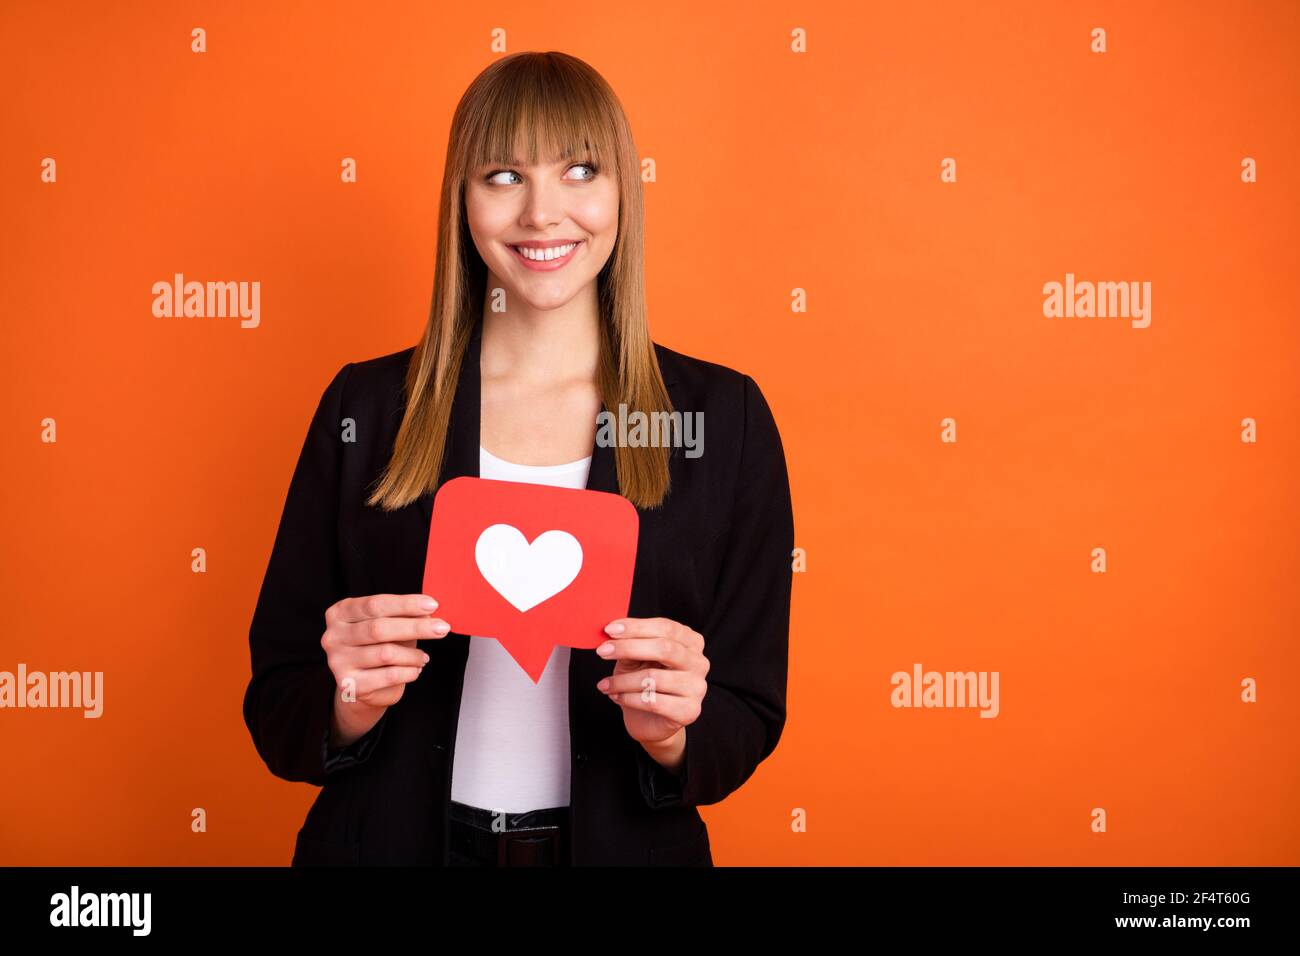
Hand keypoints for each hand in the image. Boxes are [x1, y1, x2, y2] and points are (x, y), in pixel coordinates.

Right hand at [321, 593, 448, 747]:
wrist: (363, 686)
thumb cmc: (378, 647)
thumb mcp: (390, 626)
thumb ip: (404, 617)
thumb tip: (429, 613)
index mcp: (340, 613)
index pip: (375, 604)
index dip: (406, 604)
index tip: (432, 605)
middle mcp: (333, 636)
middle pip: (379, 628)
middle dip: (415, 627)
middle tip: (442, 628)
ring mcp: (337, 661)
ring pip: (385, 653)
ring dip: (413, 655)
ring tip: (424, 657)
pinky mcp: (349, 685)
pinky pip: (388, 676)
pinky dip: (409, 672)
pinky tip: (415, 670)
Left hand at [595, 617, 708, 768]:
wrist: (649, 720)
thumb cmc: (643, 682)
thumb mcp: (635, 658)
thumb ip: (631, 643)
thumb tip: (613, 632)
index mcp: (691, 642)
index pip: (665, 627)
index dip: (636, 627)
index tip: (609, 629)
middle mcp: (699, 663)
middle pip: (665, 648)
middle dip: (628, 648)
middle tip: (602, 651)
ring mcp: (697, 688)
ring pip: (654, 678)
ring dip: (622, 681)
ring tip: (606, 684)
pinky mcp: (689, 711)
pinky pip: (652, 701)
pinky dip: (628, 698)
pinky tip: (616, 697)